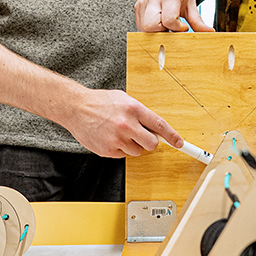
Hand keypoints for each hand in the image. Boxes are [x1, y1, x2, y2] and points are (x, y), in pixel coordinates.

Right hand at [67, 89, 183, 157]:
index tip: (180, 143)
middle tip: (141, 136)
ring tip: (119, 133)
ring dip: (132, 145)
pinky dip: (119, 149)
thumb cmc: (100, 102)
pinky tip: (110, 137)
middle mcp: (127, 125)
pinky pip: (123, 155)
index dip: (172, 136)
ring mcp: (117, 139)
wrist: (76, 108)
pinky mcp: (108, 150)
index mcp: (134, 109)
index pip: (160, 126)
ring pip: (137, 151)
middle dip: (149, 142)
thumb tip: (155, 127)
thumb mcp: (124, 100)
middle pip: (151, 144)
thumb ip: (140, 113)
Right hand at [134, 0, 213, 31]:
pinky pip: (140, 24)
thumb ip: (198, 21)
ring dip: (155, 33)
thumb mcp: (191, 3)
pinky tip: (159, 24)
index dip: (177, 28)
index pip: (168, 20)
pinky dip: (149, 29)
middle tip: (172, 31)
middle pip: (150, 26)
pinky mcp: (138, 6)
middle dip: (161, 33)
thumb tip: (210, 33)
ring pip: (143, 28)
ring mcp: (143, 2)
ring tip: (166, 28)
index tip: (184, 27)